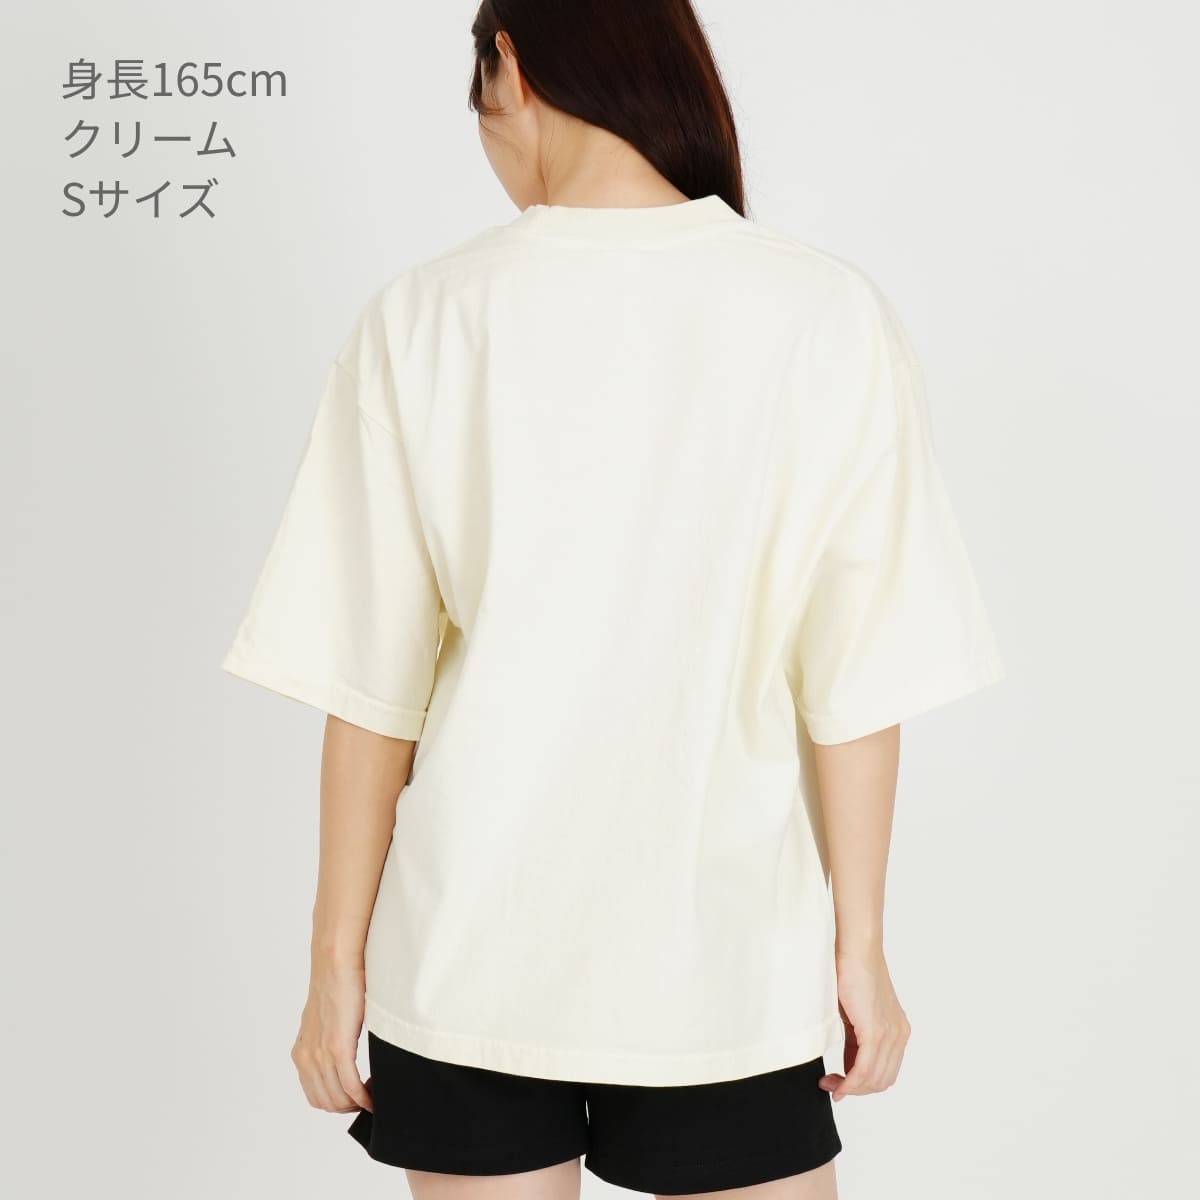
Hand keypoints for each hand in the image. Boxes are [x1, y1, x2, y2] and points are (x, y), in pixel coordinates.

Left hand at [291, 955, 372, 1113]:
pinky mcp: (337, 1047)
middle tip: (368, 1098)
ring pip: (337, 1098)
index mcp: (302, 1052)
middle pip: (325, 1102)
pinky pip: (350, 1085)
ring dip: (357, 1103)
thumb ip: (331, 1040)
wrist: (336, 959)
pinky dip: (363, 1096)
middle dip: (348, 1107)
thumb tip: (347, 1053)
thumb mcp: (328, 1019)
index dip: (337, 1102)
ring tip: (374, 1095)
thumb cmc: (338, 982)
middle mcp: (306, 1057)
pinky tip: (373, 1096)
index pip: (315, 1095)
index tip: (357, 1097)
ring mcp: (320, 1054)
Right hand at [819, 945, 910, 1100]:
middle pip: (882, 1080)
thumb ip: (855, 1038)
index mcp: (896, 1030)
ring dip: (851, 1088)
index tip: (839, 1084)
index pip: (884, 1072)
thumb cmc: (850, 970)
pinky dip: (850, 1082)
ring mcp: (890, 1034)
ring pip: (874, 1079)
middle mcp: (899, 1035)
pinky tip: (837, 1084)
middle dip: (855, 1089)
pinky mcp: (876, 1031)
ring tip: (830, 1083)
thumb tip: (847, 1062)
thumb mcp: (854, 1013)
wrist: (855, 947)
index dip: (862, 1084)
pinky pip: (865, 1069)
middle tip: (831, 1085)